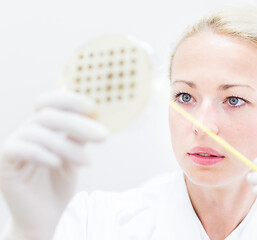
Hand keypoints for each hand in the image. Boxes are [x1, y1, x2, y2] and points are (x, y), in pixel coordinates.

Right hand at [0, 91, 107, 239]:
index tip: (93, 108)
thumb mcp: (75, 156)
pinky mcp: (4, 165)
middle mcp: (25, 133)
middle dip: (78, 124)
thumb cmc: (59, 184)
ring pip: (37, 132)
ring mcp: (13, 147)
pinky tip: (59, 163)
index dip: (68, 100)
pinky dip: (42, 153)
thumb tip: (95, 115)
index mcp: (40, 128)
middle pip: (47, 115)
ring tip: (88, 163)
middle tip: (103, 137)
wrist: (45, 217)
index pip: (48, 103)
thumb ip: (79, 136)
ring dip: (67, 146)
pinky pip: (20, 150)